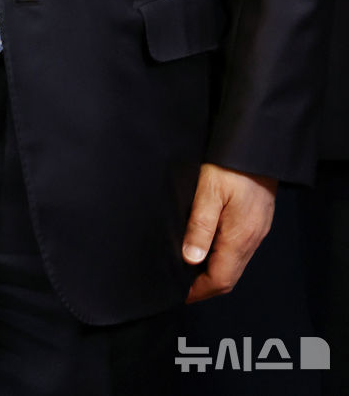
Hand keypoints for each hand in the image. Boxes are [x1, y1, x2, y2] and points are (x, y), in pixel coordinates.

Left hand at [182, 163, 276, 302]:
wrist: (259, 145)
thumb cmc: (232, 165)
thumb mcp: (209, 191)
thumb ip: (200, 226)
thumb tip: (190, 259)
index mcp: (240, 237)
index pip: (220, 280)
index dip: (199, 291)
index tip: (180, 294)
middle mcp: (252, 239)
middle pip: (229, 277)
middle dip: (205, 286)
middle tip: (182, 284)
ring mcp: (257, 231)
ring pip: (236, 265)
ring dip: (215, 272)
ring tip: (191, 268)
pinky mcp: (259, 221)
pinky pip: (241, 250)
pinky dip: (224, 257)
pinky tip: (209, 247)